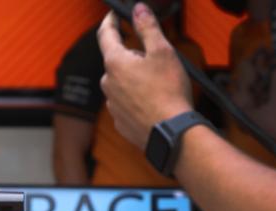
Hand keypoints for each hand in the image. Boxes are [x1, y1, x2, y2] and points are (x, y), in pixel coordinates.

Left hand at [97, 2, 192, 148]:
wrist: (170, 132)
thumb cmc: (168, 92)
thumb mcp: (162, 51)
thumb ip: (148, 27)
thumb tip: (138, 9)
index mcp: (114, 63)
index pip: (105, 34)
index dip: (110, 20)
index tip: (114, 14)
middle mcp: (107, 83)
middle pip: (117, 61)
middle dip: (132, 56)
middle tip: (155, 60)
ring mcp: (111, 103)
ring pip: (121, 83)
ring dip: (135, 79)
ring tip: (158, 85)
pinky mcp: (119, 120)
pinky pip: (126, 102)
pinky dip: (137, 99)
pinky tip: (153, 102)